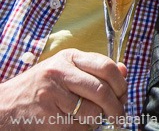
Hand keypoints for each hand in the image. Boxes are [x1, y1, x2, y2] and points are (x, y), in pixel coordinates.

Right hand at [0, 49, 126, 129]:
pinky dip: (83, 129)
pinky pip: (78, 127)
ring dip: (97, 120)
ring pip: (92, 111)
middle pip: (102, 90)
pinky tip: (73, 125)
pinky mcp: (47, 116)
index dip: (121, 83)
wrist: (4, 106)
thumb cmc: (40, 88)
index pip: (106, 66)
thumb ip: (94, 69)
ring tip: (89, 119)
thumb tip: (124, 70)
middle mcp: (60, 72)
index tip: (123, 95)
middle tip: (120, 116)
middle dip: (116, 106)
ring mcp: (52, 94)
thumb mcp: (66, 70)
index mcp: (69, 57)